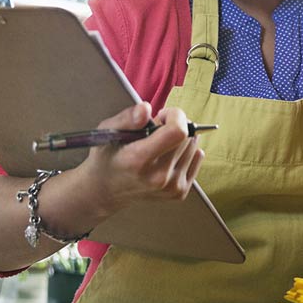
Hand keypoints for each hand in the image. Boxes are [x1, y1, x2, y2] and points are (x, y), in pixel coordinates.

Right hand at [82, 102, 204, 215]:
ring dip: (180, 138)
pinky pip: (196, 158)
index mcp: (139, 160)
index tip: (162, 115)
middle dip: (175, 125)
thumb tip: (146, 109)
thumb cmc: (107, 157)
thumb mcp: (108, 131)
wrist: (106, 190)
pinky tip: (169, 153)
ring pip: (193, 146)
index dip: (174, 116)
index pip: (177, 132)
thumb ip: (127, 118)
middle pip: (186, 137)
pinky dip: (186, 151)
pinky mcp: (179, 192)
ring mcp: (170, 187)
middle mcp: (158, 177)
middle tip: (156, 129)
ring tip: (159, 143)